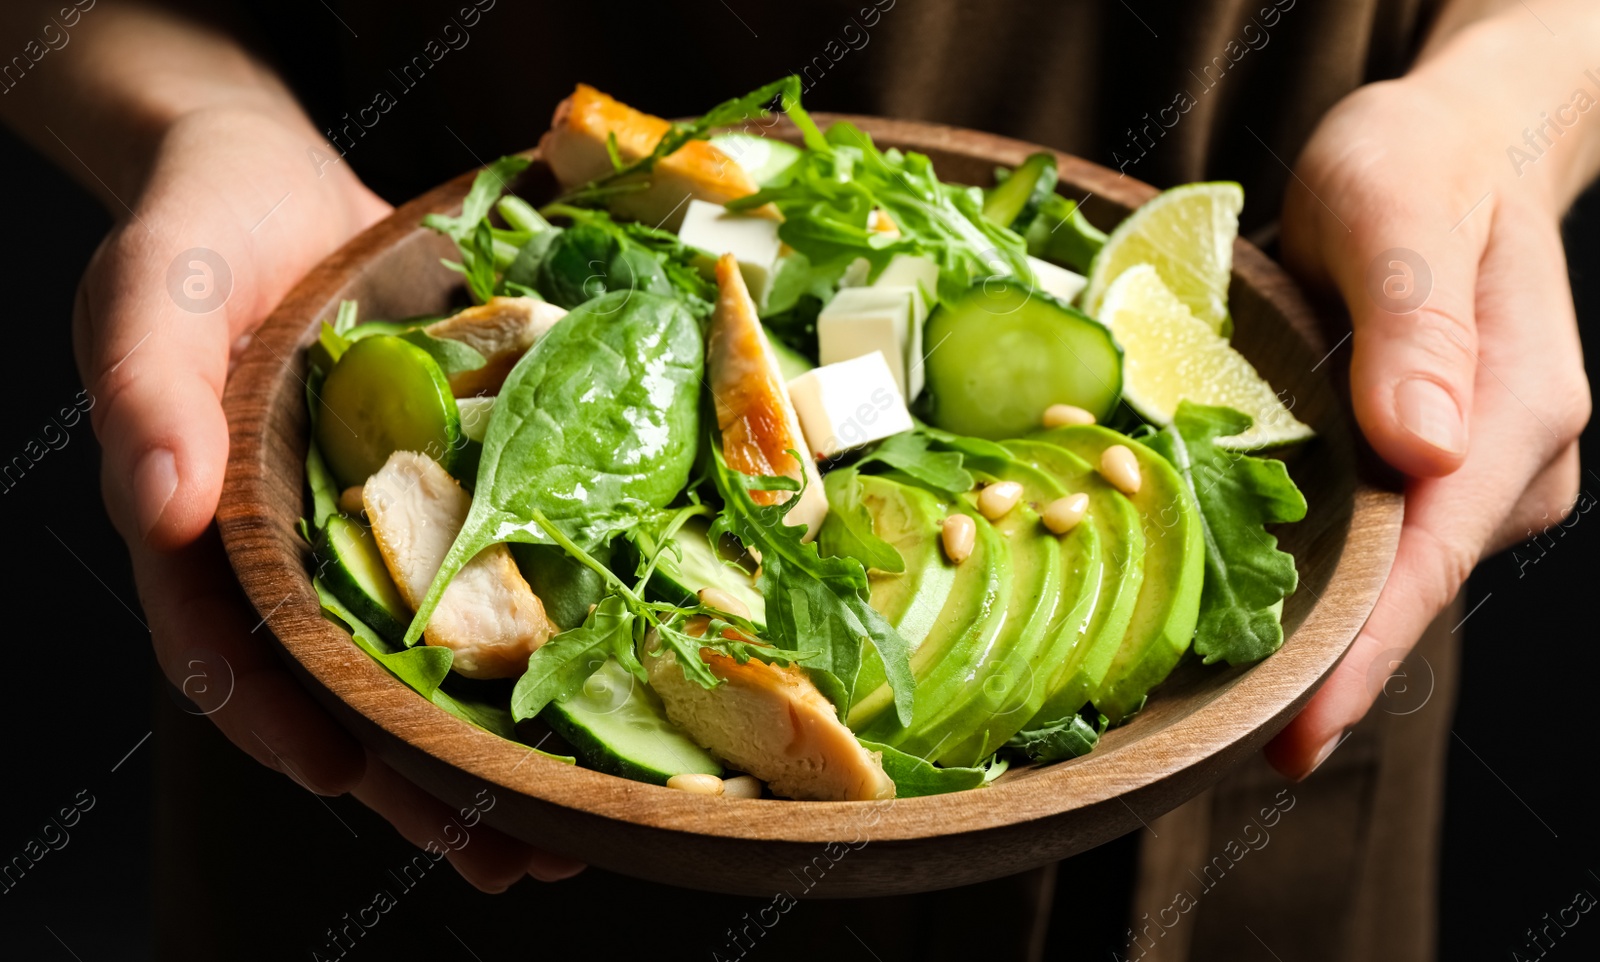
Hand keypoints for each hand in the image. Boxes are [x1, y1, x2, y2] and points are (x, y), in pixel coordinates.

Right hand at [74, 103, 582, 887]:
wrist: (273, 172)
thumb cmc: (197, 229)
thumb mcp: (153, 292)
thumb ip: (144, 393)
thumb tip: (155, 507)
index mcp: (208, 533)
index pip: (233, 654)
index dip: (285, 721)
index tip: (350, 776)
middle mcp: (292, 550)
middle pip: (350, 689)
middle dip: (422, 783)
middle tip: (505, 856)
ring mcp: (374, 526)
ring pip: (431, 656)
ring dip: (492, 743)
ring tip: (572, 825)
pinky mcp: (445, 489)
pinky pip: (493, 573)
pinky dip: (538, 634)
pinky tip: (604, 682)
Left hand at [1269, 68, 1589, 776]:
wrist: (1443, 151)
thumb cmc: (1416, 162)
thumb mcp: (1398, 211)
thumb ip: (1416, 326)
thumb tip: (1426, 452)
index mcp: (1516, 414)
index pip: (1429, 562)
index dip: (1361, 657)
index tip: (1294, 738)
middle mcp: (1500, 465)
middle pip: (1401, 593)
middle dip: (1317, 673)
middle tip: (1209, 749)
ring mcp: (1463, 476)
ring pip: (1377, 577)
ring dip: (1302, 635)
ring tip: (1202, 703)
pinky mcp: (1420, 470)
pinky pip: (1360, 542)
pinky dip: (1302, 579)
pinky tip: (1232, 615)